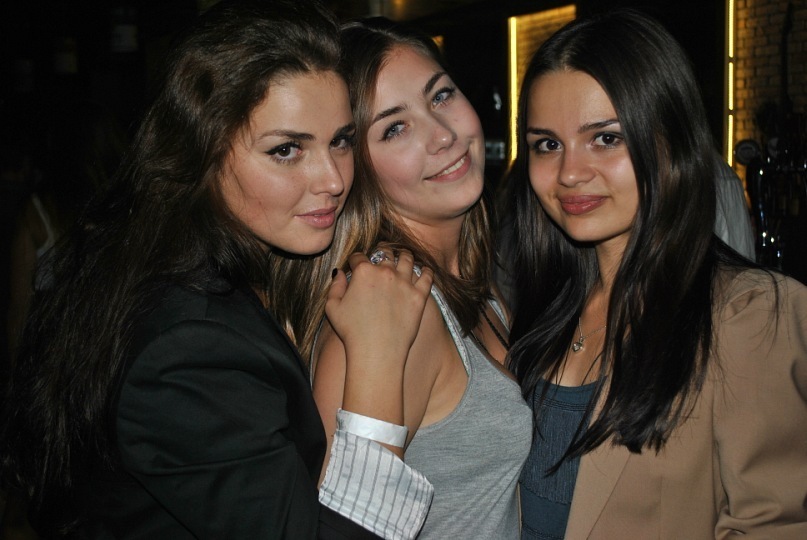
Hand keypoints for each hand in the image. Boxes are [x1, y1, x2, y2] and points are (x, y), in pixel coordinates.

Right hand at [325, 247, 432, 371]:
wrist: (376, 352)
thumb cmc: (352, 332)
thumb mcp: (332, 307)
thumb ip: (335, 286)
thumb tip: (339, 272)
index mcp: (364, 272)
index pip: (359, 257)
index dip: (356, 260)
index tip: (356, 265)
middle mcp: (386, 272)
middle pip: (385, 253)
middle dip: (382, 253)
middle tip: (383, 256)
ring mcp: (405, 283)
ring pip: (407, 259)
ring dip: (404, 255)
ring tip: (404, 257)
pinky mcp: (420, 296)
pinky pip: (427, 276)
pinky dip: (426, 270)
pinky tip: (424, 270)